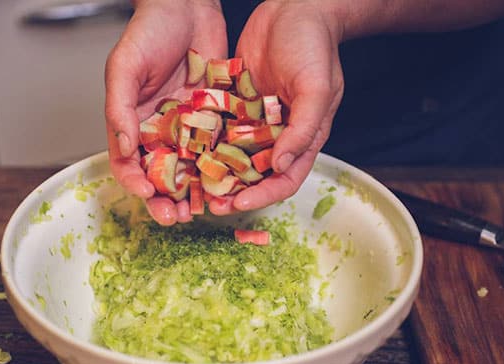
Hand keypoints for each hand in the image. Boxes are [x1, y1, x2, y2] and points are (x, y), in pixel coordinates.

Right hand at [105, 0, 226, 224]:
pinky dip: (221, 168)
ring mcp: (187, 128)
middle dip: (165, 199)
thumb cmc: (148, 31)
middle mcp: (159, 131)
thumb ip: (119, 109)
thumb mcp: (124, 67)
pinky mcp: (214, 120)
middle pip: (160, 176)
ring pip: (190, 170)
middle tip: (175, 216)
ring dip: (194, 193)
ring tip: (202, 209)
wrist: (188, 6)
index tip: (147, 193)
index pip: (128, 164)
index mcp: (132, 123)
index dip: (135, 183)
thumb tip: (125, 149)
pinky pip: (216, 149)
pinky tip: (229, 182)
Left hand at [207, 0, 344, 215]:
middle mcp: (276, 135)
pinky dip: (205, 142)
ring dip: (216, 173)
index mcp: (302, 137)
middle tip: (210, 204)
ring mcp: (254, 122)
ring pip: (233, 157)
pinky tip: (186, 152)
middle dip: (234, 192)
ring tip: (194, 185)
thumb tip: (281, 166)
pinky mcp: (235, 105)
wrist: (294, 9)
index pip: (284, 179)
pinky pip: (219, 129)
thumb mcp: (317, 88)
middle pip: (255, 176)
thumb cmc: (314, 47)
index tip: (239, 203)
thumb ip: (303, 129)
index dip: (263, 195)